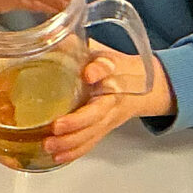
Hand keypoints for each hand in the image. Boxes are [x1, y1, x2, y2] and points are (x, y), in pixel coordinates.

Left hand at [47, 48, 173, 162]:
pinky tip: (57, 156)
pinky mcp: (104, 129)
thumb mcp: (99, 50)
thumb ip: (77, 45)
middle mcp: (113, 97)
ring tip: (49, 145)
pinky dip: (74, 152)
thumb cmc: (115, 66)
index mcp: (113, 71)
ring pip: (92, 132)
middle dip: (77, 122)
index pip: (108, 68)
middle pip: (97, 112)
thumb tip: (52, 36)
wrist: (142, 85)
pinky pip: (91, 142)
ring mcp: (109, 116)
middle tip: (56, 126)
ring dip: (71, 142)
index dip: (99, 70)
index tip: (89, 73)